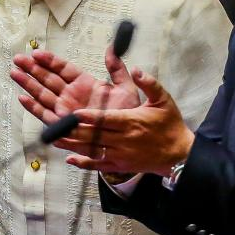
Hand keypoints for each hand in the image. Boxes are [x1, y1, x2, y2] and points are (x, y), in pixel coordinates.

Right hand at [12, 45, 141, 139]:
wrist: (128, 138)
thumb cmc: (127, 114)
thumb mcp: (126, 88)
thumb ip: (117, 68)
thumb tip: (112, 48)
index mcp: (85, 84)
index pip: (63, 69)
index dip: (50, 61)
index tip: (37, 53)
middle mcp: (72, 95)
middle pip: (48, 79)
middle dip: (32, 69)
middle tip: (18, 59)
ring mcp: (66, 110)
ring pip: (43, 94)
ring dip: (28, 84)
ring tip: (14, 72)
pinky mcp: (63, 125)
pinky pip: (45, 115)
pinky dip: (33, 107)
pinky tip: (22, 98)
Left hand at [68, 70, 194, 175]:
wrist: (180, 155)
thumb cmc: (170, 124)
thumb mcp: (163, 99)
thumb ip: (149, 83)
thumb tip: (137, 69)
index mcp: (132, 121)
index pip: (106, 119)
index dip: (89, 116)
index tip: (74, 113)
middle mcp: (123, 139)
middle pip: (94, 134)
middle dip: (73, 129)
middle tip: (56, 123)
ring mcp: (120, 154)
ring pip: (92, 149)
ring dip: (72, 144)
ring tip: (54, 138)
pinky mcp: (120, 166)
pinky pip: (98, 166)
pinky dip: (83, 163)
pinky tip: (70, 159)